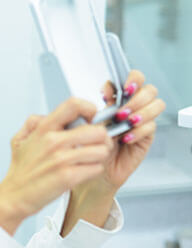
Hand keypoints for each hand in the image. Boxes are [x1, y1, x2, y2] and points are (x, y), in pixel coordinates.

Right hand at [0, 98, 112, 234]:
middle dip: (102, 138)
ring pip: (102, 150)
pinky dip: (94, 170)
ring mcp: (61, 159)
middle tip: (96, 144)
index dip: (90, 109)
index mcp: (43, 128)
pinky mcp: (68, 177)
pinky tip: (83, 172)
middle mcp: (53, 141)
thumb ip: (33, 123)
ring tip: (88, 160)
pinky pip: (97, 168)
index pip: (74, 104)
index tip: (91, 119)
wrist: (14, 195)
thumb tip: (46, 115)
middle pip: (97, 130)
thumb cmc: (21, 170)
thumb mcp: (20, 139)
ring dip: (99, 156)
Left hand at [102, 70, 164, 189]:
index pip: (133, 78)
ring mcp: (142, 120)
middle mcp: (133, 106)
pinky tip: (125, 138)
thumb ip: (101, 106)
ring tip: (125, 123)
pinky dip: (138, 131)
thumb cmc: (91, 144)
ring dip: (141, 112)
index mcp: (118, 98)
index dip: (130, 80)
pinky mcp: (147, 135)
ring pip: (156, 104)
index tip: (116, 91)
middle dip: (136, 98)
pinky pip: (151, 127)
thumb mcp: (91, 122)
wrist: (96, 169)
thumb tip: (107, 92)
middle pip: (149, 89)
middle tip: (122, 112)